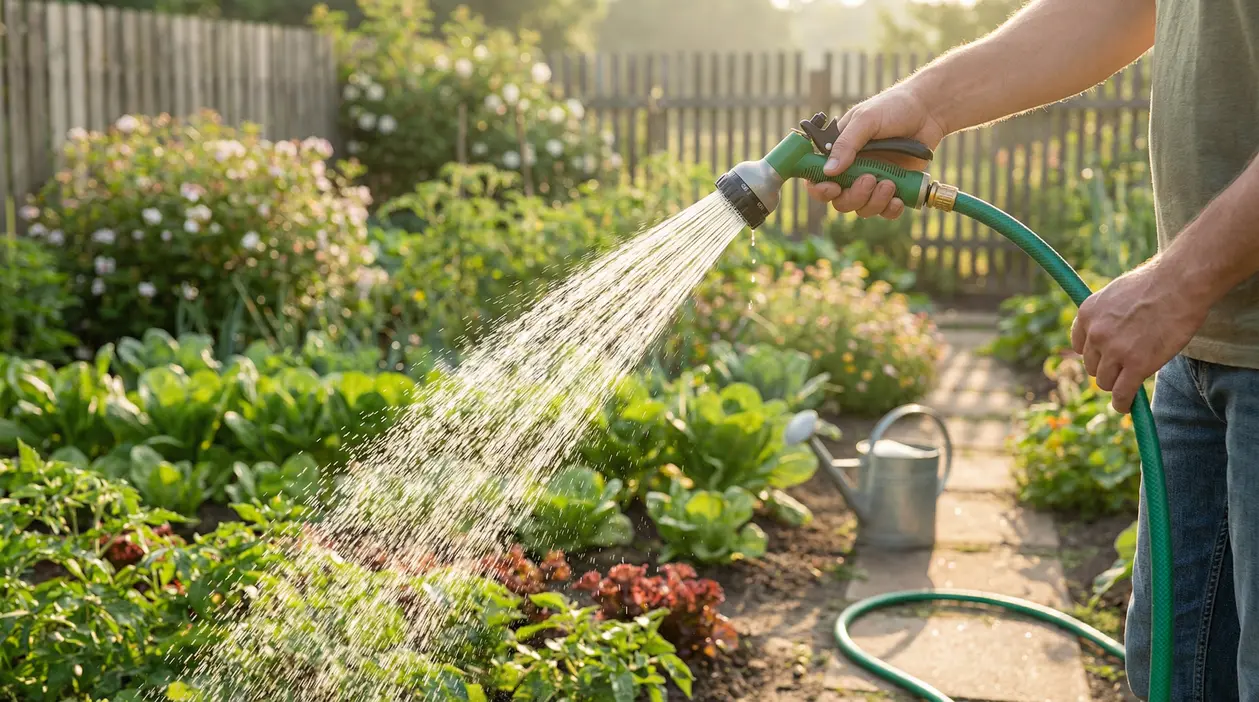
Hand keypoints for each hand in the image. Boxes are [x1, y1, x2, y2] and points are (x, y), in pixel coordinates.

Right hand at [806, 83, 946, 219]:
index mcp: (838, 152)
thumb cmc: (894, 107)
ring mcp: (873, 181)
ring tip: (890, 183)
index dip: (820, 188)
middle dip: (853, 196)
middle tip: (869, 179)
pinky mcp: (894, 189)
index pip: (817, 178)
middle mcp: (852, 170)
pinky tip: (898, 199)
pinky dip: (890, 210)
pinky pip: (885, 211)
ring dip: (874, 202)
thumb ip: (847, 144)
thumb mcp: (866, 119)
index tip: (832, 187)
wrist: (928, 110)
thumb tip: (828, 171)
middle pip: (840, 200)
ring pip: (862, 209)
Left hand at [1070, 259, 1207, 412]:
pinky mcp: (1136, 365)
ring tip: (1129, 384)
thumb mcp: (1116, 294)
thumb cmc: (1155, 284)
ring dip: (1116, 385)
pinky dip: (1123, 403)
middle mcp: (1095, 334)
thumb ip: (1106, 315)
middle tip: (1125, 367)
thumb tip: (1107, 332)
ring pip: (1105, 382)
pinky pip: (1122, 394)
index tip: (1106, 356)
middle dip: (1108, 368)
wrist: (1179, 284)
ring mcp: (1115, 351)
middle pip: (1092, 366)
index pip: (1078, 345)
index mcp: (1087, 314)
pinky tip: (1126, 406)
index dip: (1095, 353)